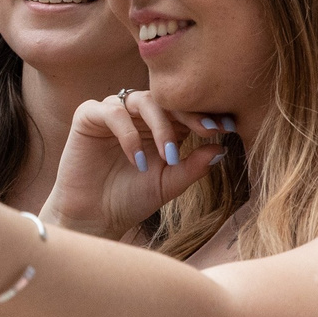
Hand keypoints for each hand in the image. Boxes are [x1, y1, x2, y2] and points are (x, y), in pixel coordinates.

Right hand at [40, 89, 221, 240]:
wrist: (94, 217)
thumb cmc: (130, 200)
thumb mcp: (168, 184)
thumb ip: (193, 167)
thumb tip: (222, 148)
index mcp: (159, 125)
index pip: (185, 109)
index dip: (206, 115)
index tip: (229, 127)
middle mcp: (136, 114)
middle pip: (167, 98)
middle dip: (190, 113)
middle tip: (208, 129)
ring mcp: (113, 112)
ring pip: (142, 100)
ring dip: (161, 125)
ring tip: (168, 155)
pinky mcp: (88, 116)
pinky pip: (112, 112)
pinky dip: (129, 134)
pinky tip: (138, 160)